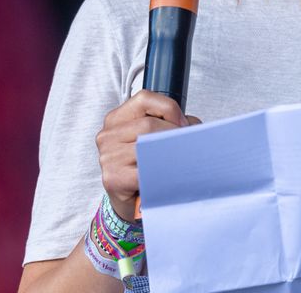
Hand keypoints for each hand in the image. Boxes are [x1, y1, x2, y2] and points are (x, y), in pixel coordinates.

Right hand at [94, 91, 198, 220]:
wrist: (129, 200)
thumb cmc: (142, 165)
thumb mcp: (152, 138)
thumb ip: (171, 125)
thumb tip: (193, 127)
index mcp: (117, 119)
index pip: (144, 98)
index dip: (169, 108)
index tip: (183, 124)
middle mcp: (108, 135)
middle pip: (149, 125)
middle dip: (174, 135)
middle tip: (188, 147)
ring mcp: (108, 157)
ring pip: (148, 147)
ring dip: (171, 155)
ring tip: (181, 161)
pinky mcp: (113, 178)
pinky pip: (145, 172)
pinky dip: (163, 174)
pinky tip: (169, 177)